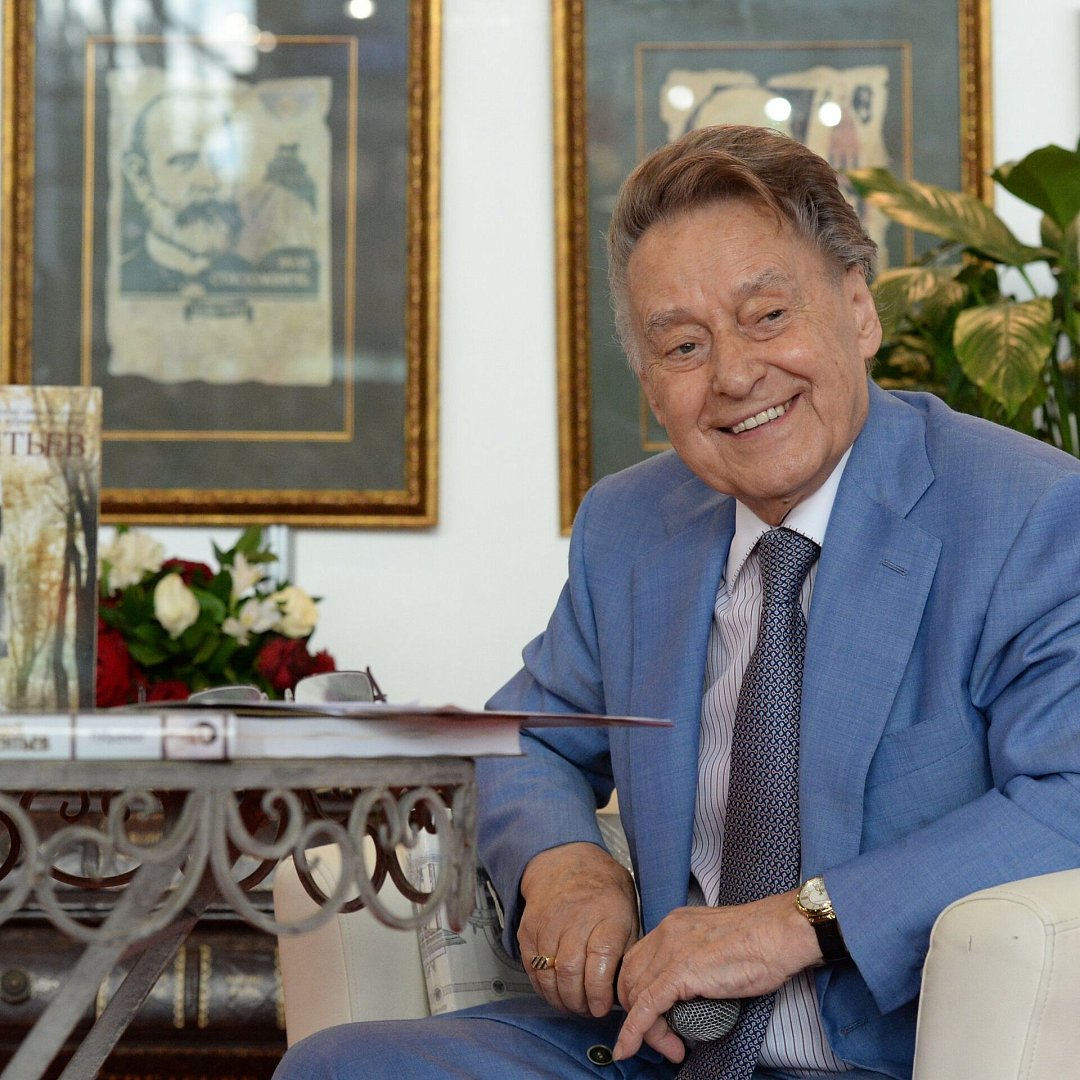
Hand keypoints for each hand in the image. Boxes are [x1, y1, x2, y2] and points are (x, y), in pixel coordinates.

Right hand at [518, 841, 638, 1017]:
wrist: (566, 860)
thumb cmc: (603, 889)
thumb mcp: (628, 911)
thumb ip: (628, 948)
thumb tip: (627, 987)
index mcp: (607, 913)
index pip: (600, 960)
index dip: (600, 991)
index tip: (604, 1006)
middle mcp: (575, 917)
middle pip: (571, 970)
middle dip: (580, 1002)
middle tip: (589, 1011)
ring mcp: (548, 922)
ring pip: (549, 973)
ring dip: (561, 1000)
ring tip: (573, 1005)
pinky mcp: (528, 929)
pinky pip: (531, 968)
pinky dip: (542, 987)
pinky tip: (555, 992)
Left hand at [613, 891, 819, 1062]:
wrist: (778, 933)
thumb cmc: (762, 940)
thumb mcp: (715, 943)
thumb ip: (697, 958)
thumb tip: (694, 989)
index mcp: (674, 924)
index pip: (638, 961)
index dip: (639, 992)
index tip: (656, 1017)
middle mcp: (665, 933)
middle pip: (631, 978)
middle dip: (638, 1013)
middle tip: (666, 1038)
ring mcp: (670, 951)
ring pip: (637, 997)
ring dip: (647, 1030)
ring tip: (673, 1048)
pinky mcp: (679, 973)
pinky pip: (645, 1007)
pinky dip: (633, 1031)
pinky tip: (627, 1048)